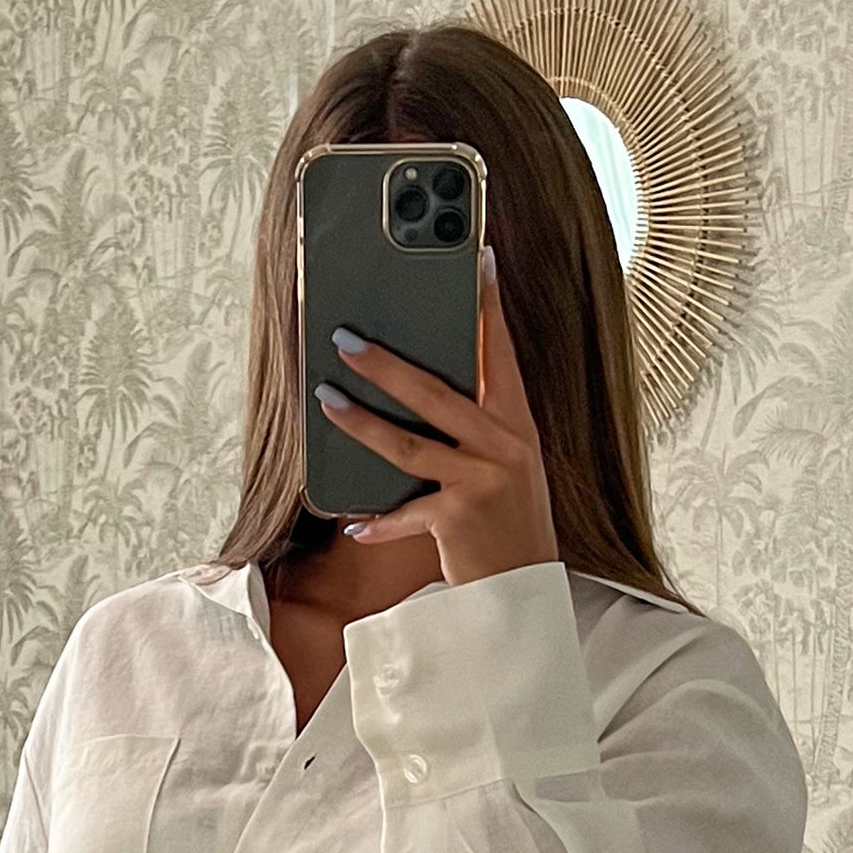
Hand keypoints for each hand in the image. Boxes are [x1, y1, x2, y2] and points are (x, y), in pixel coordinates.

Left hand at [312, 245, 560, 586]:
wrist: (526, 593)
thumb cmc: (508, 525)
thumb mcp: (507, 466)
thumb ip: (477, 428)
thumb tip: (422, 389)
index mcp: (517, 424)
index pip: (500, 353)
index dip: (488, 306)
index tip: (479, 258)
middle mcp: (505, 446)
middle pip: (435, 392)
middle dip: (385, 363)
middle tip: (345, 339)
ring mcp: (483, 481)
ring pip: (409, 444)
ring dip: (361, 422)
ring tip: (326, 400)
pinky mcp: (459, 520)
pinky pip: (406, 515)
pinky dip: (378, 521)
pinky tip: (352, 521)